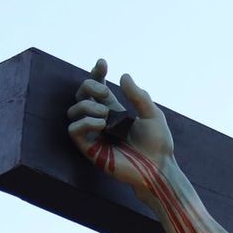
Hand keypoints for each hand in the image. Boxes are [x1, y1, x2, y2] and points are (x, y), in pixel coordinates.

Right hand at [67, 59, 173, 192]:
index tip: (103, 63)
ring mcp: (94, 134)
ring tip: (105, 114)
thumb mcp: (152, 115)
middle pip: (81, 94)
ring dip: (87, 106)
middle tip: (105, 93)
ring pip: (73, 110)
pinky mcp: (90, 149)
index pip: (97, 88)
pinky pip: (74, 130)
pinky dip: (84, 122)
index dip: (96, 73)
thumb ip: (138, 96)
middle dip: (89, 86)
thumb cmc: (158, 144)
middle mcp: (101, 120)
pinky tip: (102, 125)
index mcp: (114, 110)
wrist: (158, 168)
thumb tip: (123, 75)